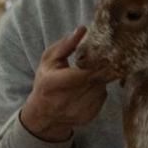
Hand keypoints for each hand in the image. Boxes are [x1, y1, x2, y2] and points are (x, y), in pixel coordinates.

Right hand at [20, 26, 111, 141]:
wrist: (44, 115)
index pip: (81, 74)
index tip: (102, 54)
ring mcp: (76, 111)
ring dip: (100, 79)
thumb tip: (83, 29)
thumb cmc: (46, 82)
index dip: (95, 64)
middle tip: (103, 60)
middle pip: (93, 80)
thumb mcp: (49, 61)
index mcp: (51, 84)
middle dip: (100, 69)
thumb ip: (66, 45)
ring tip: (90, 75)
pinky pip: (102, 98)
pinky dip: (99, 90)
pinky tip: (90, 88)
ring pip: (100, 88)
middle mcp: (63, 101)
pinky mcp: (87, 118)